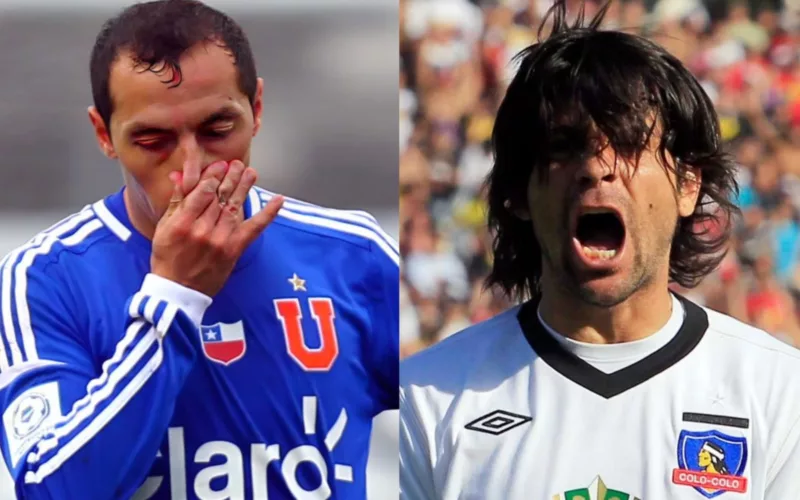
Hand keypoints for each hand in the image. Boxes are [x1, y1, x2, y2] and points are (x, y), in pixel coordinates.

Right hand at [151, 160, 283, 296]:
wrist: (178, 291)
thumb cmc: (168, 258)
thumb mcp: (163, 228)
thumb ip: (176, 202)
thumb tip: (181, 175)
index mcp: (182, 223)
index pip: (201, 192)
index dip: (213, 176)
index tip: (219, 165)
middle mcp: (202, 230)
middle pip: (220, 197)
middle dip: (230, 178)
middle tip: (237, 163)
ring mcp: (220, 241)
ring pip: (235, 207)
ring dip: (244, 188)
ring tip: (250, 172)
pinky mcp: (234, 250)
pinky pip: (253, 229)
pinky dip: (267, 214)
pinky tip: (278, 200)